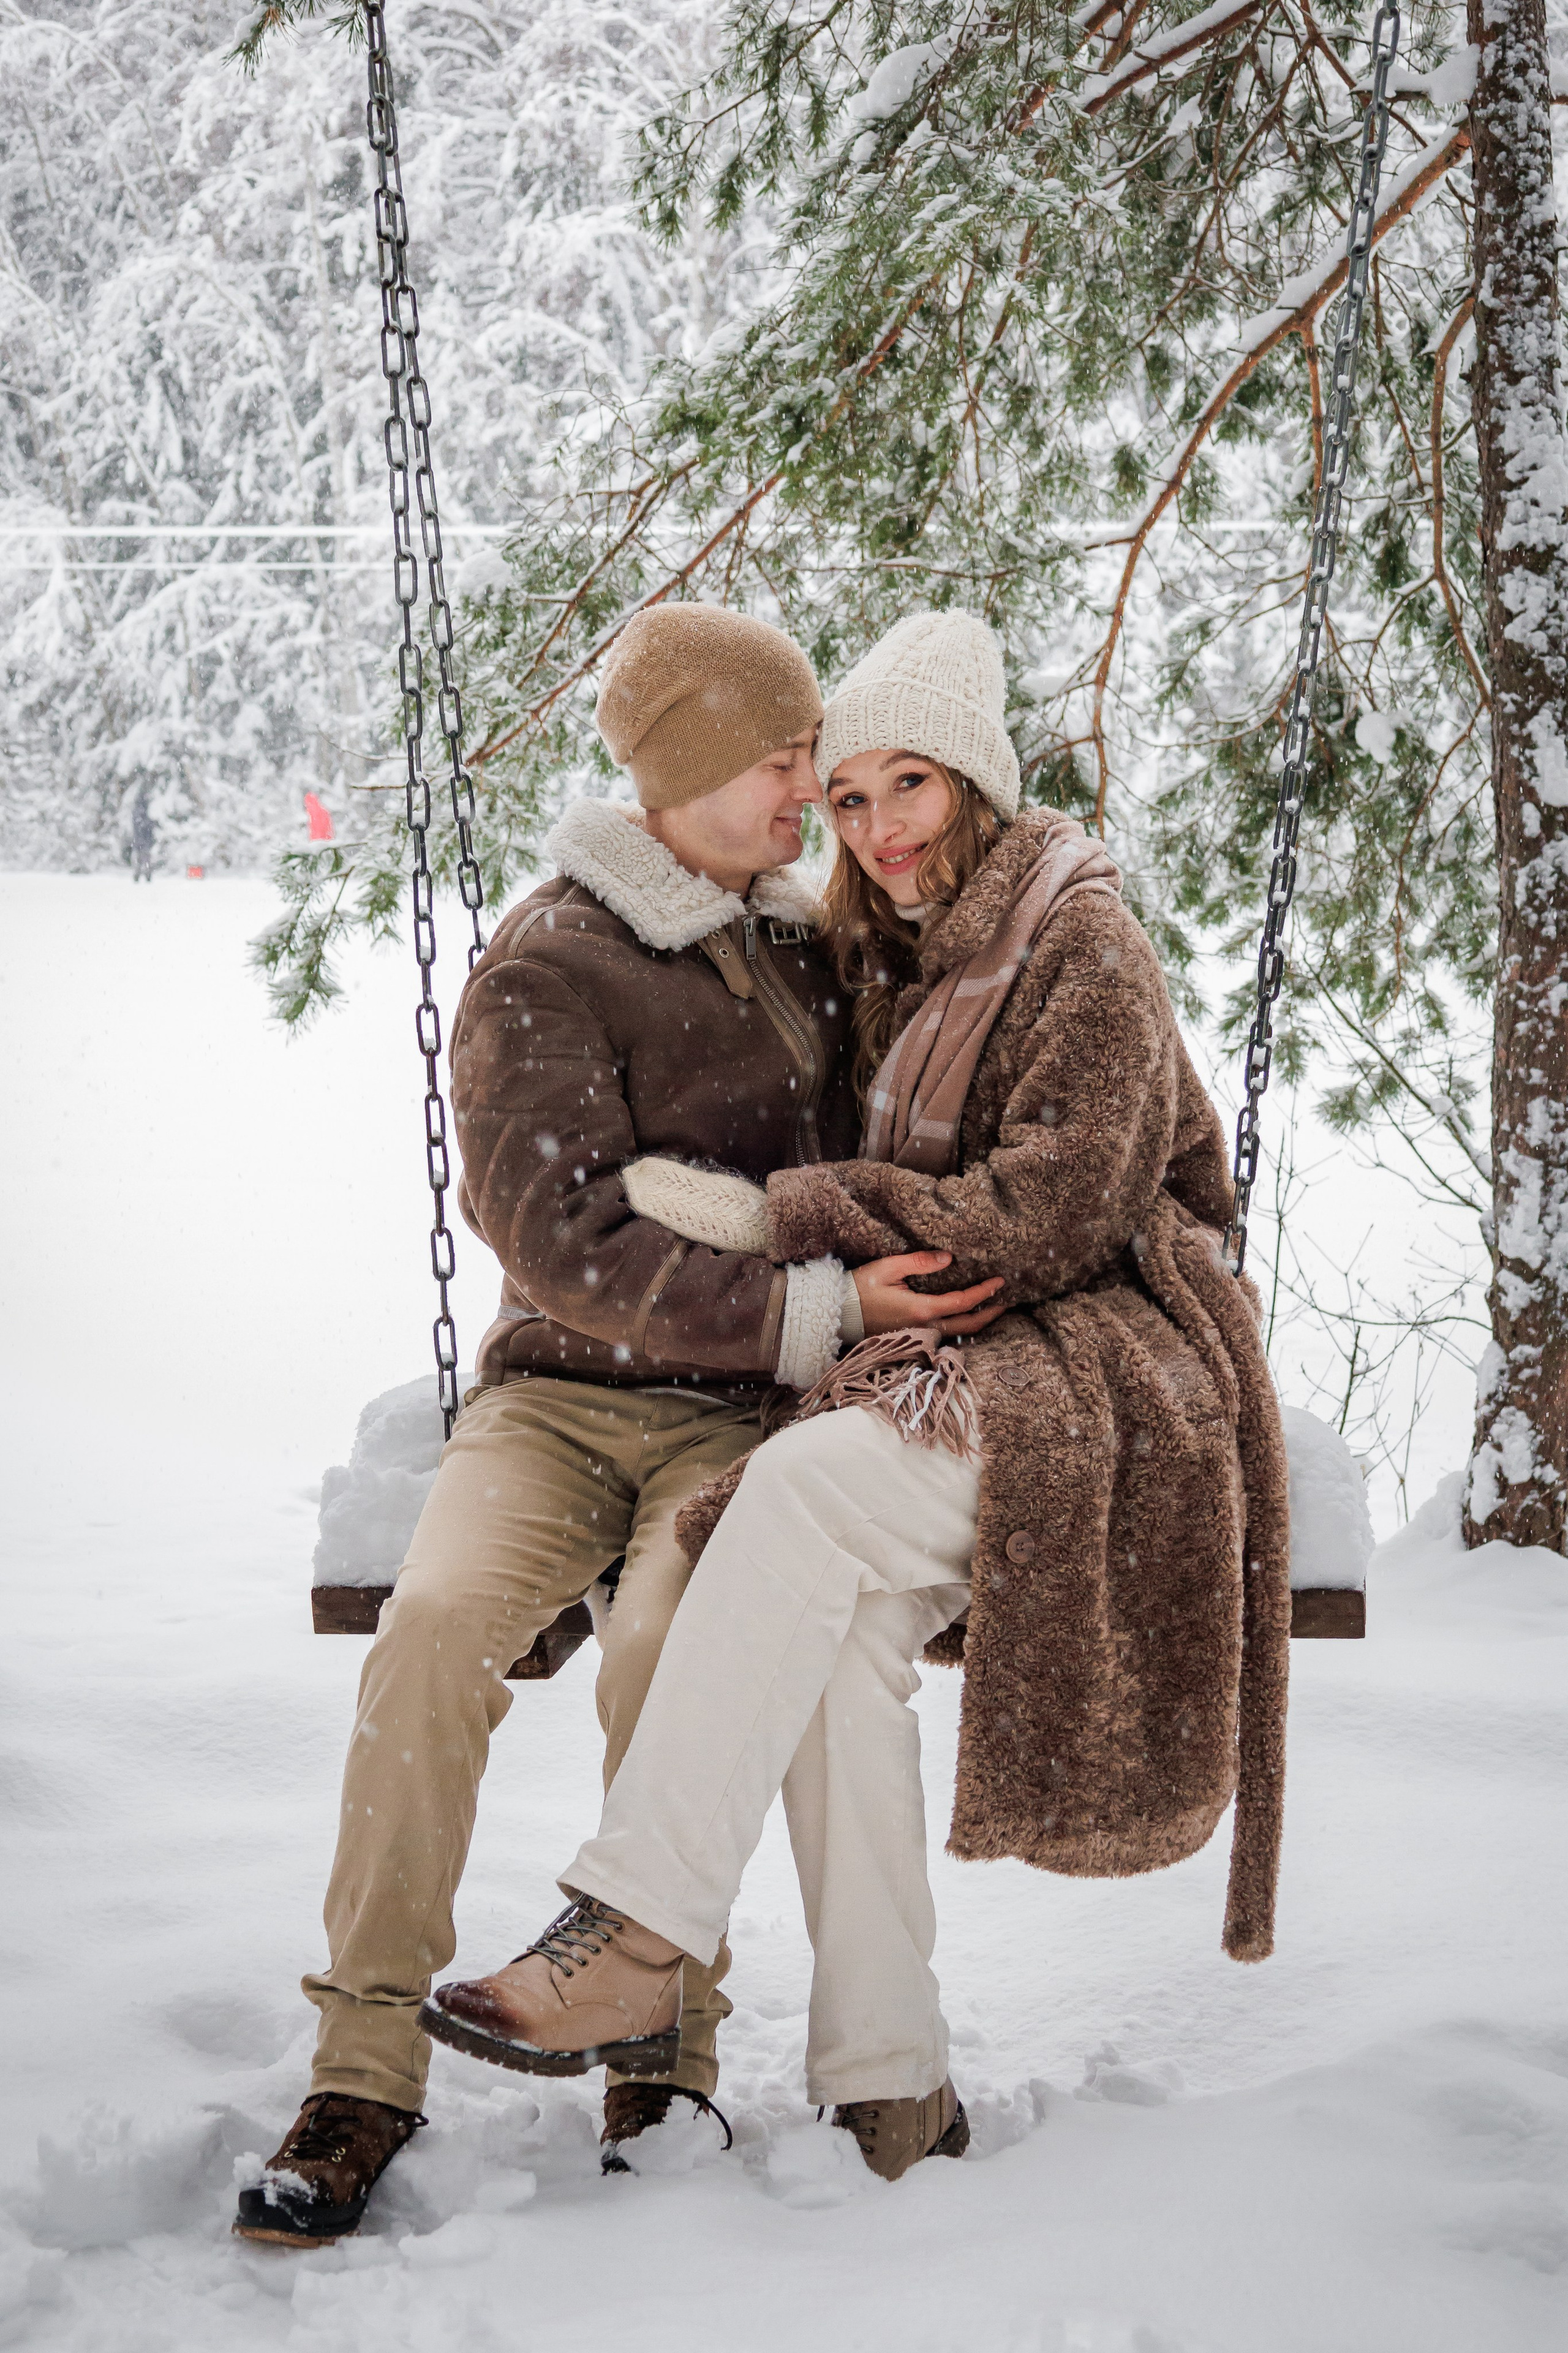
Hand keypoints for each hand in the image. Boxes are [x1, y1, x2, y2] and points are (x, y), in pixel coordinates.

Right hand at [853, 1251, 1005, 1337]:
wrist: (838, 1313)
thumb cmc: (860, 1288)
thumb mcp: (889, 1267)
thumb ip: (920, 1262)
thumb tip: (949, 1258)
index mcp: (921, 1309)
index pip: (963, 1302)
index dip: (985, 1292)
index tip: (1000, 1281)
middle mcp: (925, 1326)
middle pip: (968, 1325)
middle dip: (990, 1313)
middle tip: (1005, 1301)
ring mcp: (919, 1335)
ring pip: (958, 1333)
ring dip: (978, 1322)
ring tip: (991, 1309)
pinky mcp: (913, 1337)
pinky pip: (944, 1334)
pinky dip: (960, 1327)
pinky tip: (965, 1318)